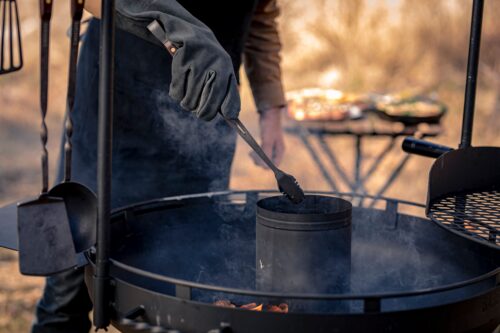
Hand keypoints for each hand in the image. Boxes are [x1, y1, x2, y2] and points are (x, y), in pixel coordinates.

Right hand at [115, 2, 240, 120]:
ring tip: (188, 92)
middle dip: (202, 113)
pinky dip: (176, 92)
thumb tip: (231, 117)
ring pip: (189, 101)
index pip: (231, 95)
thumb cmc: (208, 60)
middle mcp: (216, 66)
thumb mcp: (221, 71)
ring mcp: (198, 63)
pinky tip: (179, 82)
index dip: (230, 110)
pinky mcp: (182, 61)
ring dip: (187, 102)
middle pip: (208, 105)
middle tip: (199, 112)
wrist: (189, 32)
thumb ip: (226, 92)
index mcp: (227, 69)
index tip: (231, 120)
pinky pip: (176, 92)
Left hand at [250, 106, 285, 167]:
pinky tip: (251, 152)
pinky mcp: (267, 146)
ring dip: (257, 159)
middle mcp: (277, 151)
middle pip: (268, 163)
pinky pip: (262, 154)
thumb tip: (263, 165)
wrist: (269, 114)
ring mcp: (272, 149)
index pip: (275, 165)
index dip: (266, 165)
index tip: (258, 160)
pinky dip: (256, 155)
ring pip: (264, 160)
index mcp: (280, 151)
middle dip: (260, 161)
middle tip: (252, 154)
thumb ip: (266, 153)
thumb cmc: (269, 126)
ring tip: (251, 153)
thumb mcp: (267, 140)